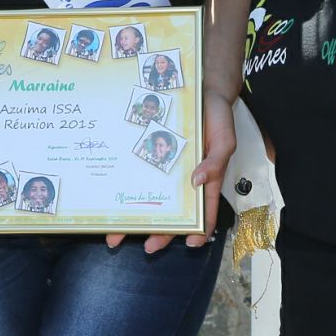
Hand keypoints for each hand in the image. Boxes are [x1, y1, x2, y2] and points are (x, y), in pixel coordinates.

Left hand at [107, 88, 229, 253]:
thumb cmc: (217, 116)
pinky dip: (126, 189)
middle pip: (172, 212)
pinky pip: (138, 174)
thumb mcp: (225, 139)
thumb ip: (216, 161)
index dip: (199, 230)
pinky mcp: (150, 153)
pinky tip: (111, 201)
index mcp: (206, 179)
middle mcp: (184, 178)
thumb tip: (198, 182)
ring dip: (136, 218)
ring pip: (150, 198)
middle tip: (146, 248)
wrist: (200, 87)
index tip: (188, 244)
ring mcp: (165, 167)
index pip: (204, 211)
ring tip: (117, 235)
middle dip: (160, 232)